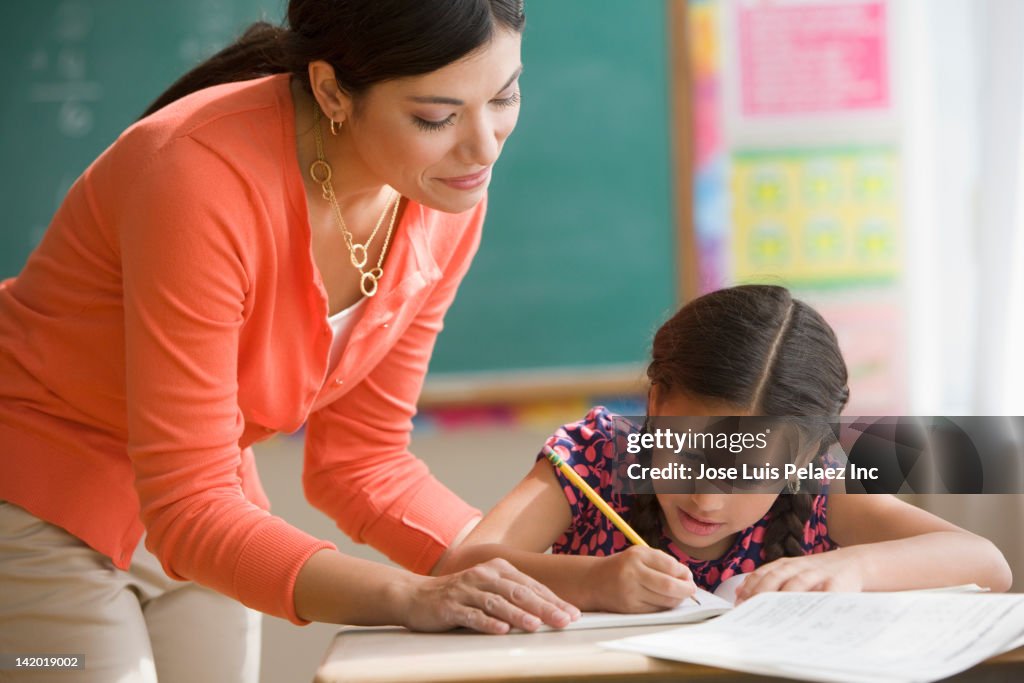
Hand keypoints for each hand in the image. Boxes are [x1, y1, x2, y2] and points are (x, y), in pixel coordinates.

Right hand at [401, 558, 580, 633]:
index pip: (531, 586)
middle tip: (564, 620)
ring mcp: (466, 590)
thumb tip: (547, 610)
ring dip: (519, 614)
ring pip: (498, 602)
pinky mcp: (451, 606)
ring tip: (536, 625)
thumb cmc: (459, 595)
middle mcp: (484, 576)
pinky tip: (500, 629)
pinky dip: (488, 622)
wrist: (416, 595)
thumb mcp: (489, 589)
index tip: (572, 614)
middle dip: (544, 608)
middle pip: (519, 592)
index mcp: (497, 570)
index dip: (553, 600)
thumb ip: (514, 596)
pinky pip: (472, 614)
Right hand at [587, 546, 696, 612]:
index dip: (684, 573)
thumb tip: (687, 577)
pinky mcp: (629, 608)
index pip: (670, 566)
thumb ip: (662, 562)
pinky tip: (663, 601)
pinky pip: (656, 610)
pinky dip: (664, 606)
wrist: (593, 581)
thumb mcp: (639, 555)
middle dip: (686, 589)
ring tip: (678, 595)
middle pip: (669, 586)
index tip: (688, 576)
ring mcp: (630, 592)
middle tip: (691, 589)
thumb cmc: (623, 567)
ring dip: (677, 599)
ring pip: (665, 601)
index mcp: (637, 555)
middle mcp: (632, 573)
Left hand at [734, 550, 865, 603]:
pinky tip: (808, 617)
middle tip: (750, 611)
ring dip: (783, 598)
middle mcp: (799, 567)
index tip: (739, 603)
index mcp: (786, 565)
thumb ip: (766, 580)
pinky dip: (816, 603)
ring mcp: (817, 573)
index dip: (750, 588)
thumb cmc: (816, 573)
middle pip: (775, 577)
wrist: (852, 562)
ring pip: (797, 583)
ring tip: (772, 615)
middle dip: (760, 594)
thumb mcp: (790, 571)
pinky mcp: (837, 582)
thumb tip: (738, 593)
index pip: (763, 574)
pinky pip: (825, 593)